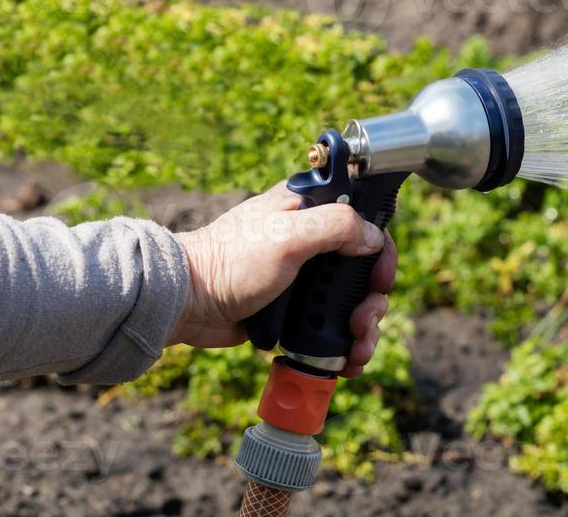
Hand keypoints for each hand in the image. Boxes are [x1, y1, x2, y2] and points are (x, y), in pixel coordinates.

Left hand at [168, 183, 397, 377]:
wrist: (186, 302)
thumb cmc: (229, 261)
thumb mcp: (288, 235)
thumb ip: (337, 226)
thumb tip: (374, 239)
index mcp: (311, 210)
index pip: (366, 223)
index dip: (380, 253)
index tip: (379, 279)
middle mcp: (312, 240)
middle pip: (364, 270)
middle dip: (372, 301)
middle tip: (363, 321)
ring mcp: (303, 276)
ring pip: (350, 301)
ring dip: (363, 327)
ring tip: (357, 349)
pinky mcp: (293, 307)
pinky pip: (329, 324)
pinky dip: (343, 342)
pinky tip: (348, 358)